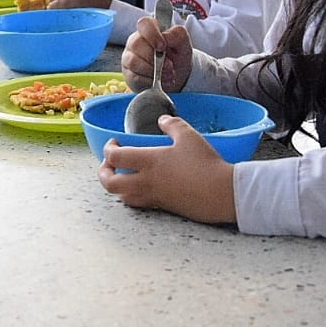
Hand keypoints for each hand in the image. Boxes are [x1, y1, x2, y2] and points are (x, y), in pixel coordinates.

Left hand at [97, 116, 235, 223]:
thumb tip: (162, 119)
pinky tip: (142, 188)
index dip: (108, 149)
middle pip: (110, 183)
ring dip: (117, 187)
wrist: (222, 193)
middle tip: (108, 165)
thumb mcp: (190, 136)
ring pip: (123, 197)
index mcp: (149, 161)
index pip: (115, 157)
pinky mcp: (164, 207)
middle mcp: (146, 181)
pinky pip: (139, 204)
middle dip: (103, 174)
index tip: (113, 143)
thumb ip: (173, 125)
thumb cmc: (206, 163)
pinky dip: (133, 196)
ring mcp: (154, 196)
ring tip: (121, 177)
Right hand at [120, 19, 191, 93]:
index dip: (152, 34)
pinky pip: (134, 77)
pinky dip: (150, 81)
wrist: (176, 76)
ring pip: (134, 62)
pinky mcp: (129, 73)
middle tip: (170, 66)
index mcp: (149, 30)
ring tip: (167, 75)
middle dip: (156, 59)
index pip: (144, 23)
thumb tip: (165, 36)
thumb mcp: (183, 44)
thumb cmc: (177, 56)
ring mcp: (130, 57)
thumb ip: (177, 34)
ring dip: (153, 71)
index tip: (163, 46)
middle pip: (137, 44)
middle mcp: (136, 41)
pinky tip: (159, 81)